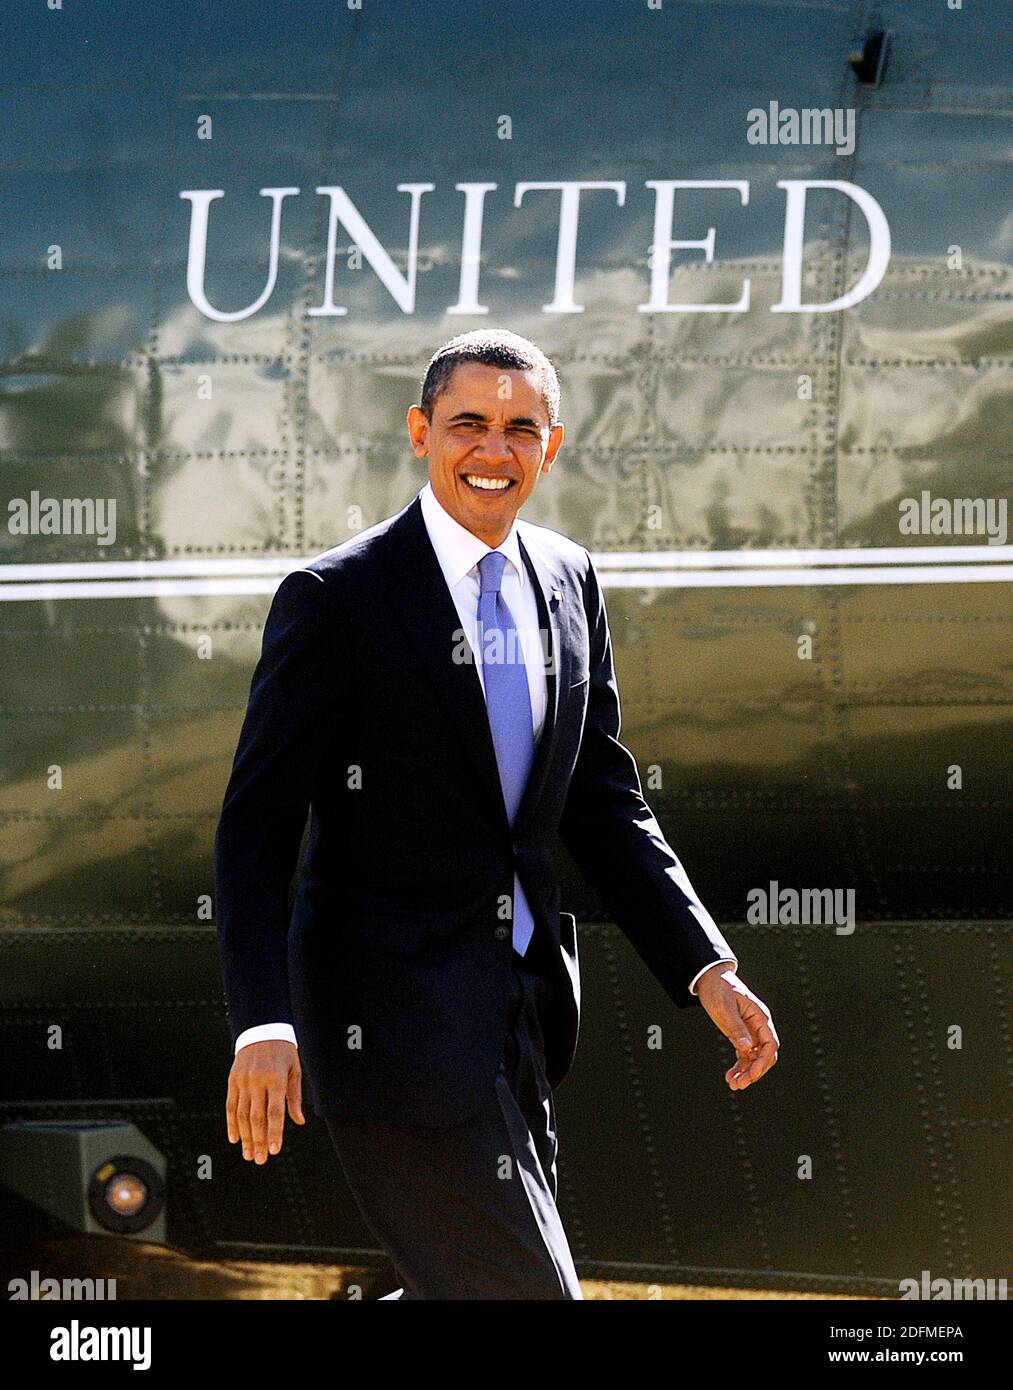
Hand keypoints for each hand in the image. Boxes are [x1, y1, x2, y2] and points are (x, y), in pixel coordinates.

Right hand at [226, 1040, 304, 1162]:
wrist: (261, 1030)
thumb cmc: (283, 1052)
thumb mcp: (294, 1070)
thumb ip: (295, 1097)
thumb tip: (299, 1122)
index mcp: (276, 1079)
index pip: (275, 1112)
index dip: (274, 1133)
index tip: (274, 1151)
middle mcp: (257, 1081)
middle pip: (257, 1118)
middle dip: (258, 1141)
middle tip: (259, 1160)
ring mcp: (243, 1081)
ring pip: (242, 1115)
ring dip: (245, 1137)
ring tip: (248, 1154)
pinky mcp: (232, 1081)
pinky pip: (230, 1106)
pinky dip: (231, 1124)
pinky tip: (235, 1138)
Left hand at [695, 964, 778, 1091]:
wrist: (710, 978)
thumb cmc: (719, 989)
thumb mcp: (725, 1008)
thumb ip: (736, 1028)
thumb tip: (747, 1048)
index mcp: (760, 1017)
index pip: (770, 1045)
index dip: (763, 1062)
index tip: (751, 1075)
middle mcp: (759, 1026)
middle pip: (765, 1055)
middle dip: (754, 1072)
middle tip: (739, 1084)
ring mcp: (751, 1031)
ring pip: (754, 1058)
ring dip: (746, 1073)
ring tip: (733, 1084)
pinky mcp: (741, 1035)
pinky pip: (745, 1055)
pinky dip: (739, 1067)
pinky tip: (730, 1076)